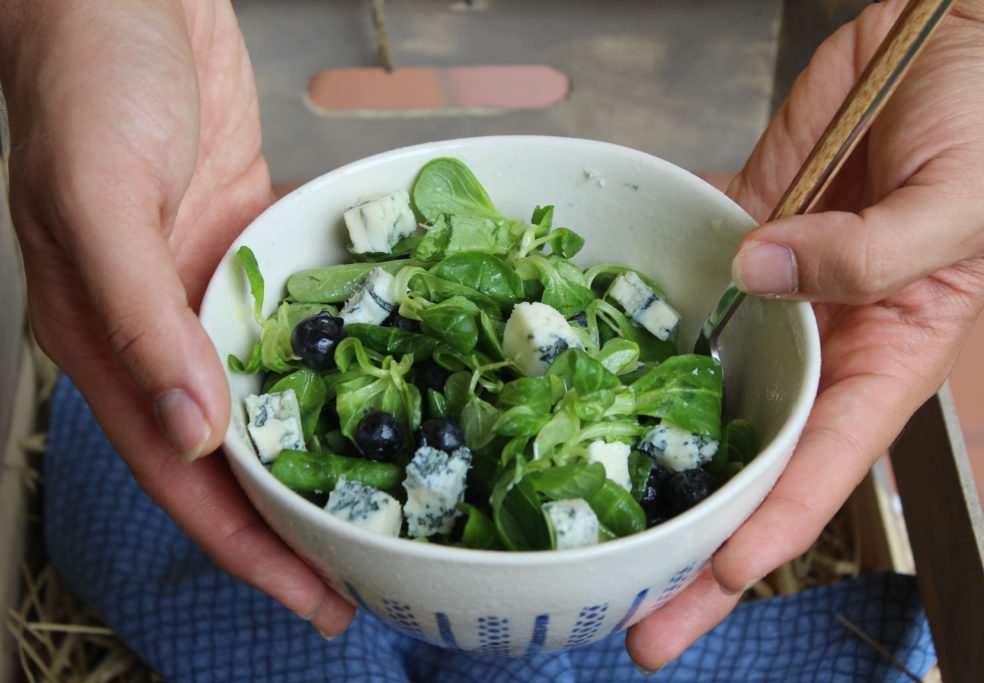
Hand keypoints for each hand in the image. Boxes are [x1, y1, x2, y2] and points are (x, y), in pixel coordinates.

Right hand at [2, 0, 352, 635]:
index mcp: (106, 341)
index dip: (246, 545)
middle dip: (291, 523)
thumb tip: (190, 426)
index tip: (311, 597)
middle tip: (362, 575)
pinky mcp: (246, 250)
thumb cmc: (88, 80)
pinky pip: (298, 326)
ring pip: (268, 400)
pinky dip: (336, 365)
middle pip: (232, 456)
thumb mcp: (99, 194)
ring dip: (319, 454)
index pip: (181, 474)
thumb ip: (138, 314)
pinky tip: (380, 391)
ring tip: (385, 502)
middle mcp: (159, 333)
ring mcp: (207, 292)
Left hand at [627, 0, 983, 669]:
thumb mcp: (957, 200)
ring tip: (585, 508)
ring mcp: (772, 292)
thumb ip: (865, 253)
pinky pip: (683, 285)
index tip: (704, 590)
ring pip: (703, 385)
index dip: (760, 537)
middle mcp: (820, 343)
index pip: (817, 472)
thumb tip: (758, 278)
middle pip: (747, 458)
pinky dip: (640, 319)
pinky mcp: (740, 234)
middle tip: (626, 607)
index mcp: (886, 357)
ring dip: (649, 444)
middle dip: (692, 538)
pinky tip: (587, 363)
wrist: (950, 35)